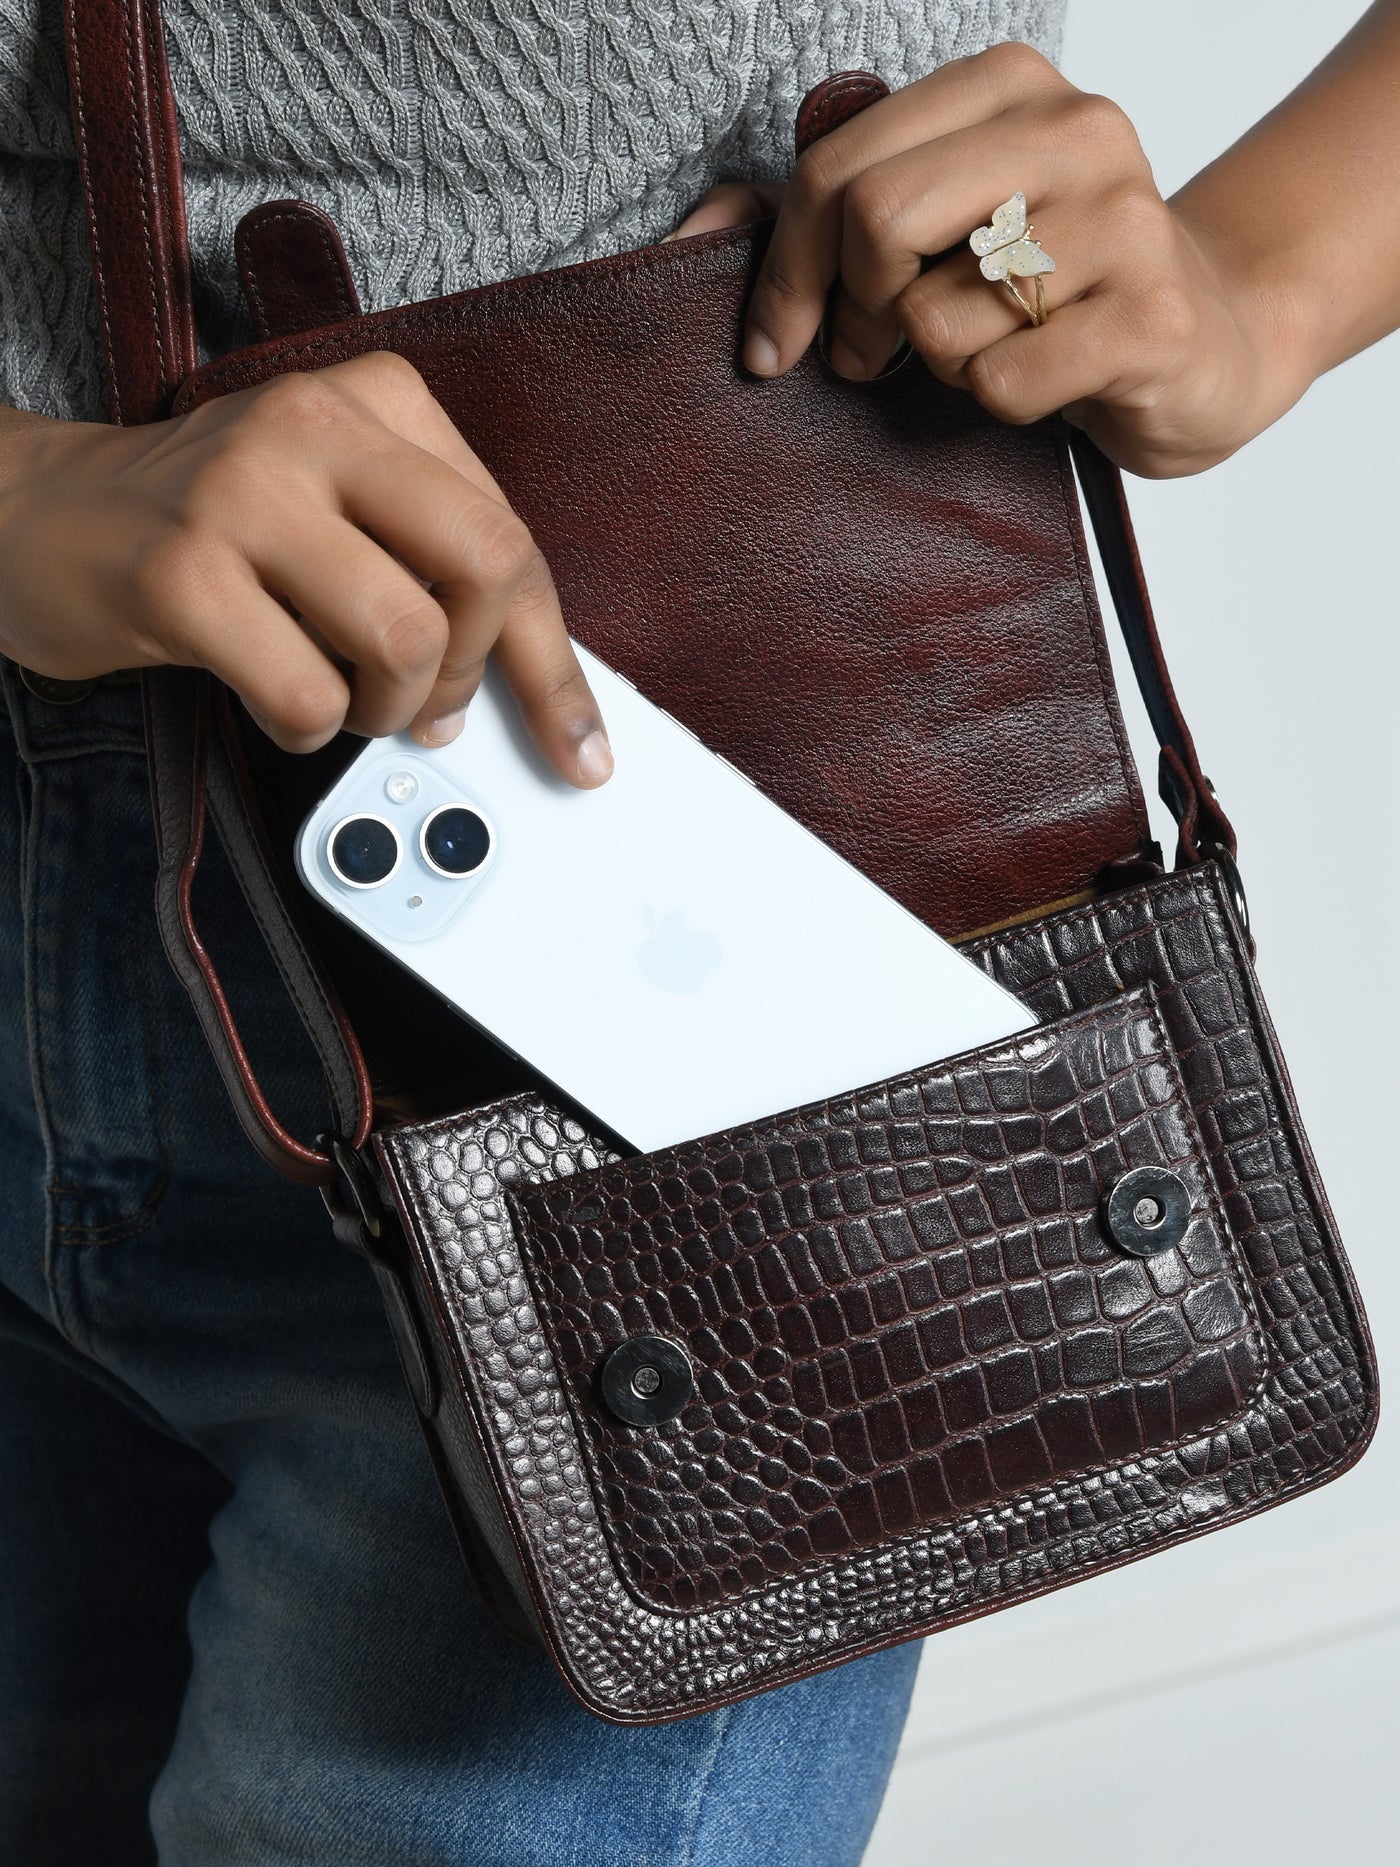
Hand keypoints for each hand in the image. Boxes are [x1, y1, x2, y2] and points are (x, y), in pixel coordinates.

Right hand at [0, 352, 612, 774]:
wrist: (40, 513)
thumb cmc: (213, 527)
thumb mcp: (337, 506)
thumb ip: (431, 562)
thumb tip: (531, 682)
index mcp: (379, 400)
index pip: (512, 539)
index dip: (555, 663)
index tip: (581, 745)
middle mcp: (316, 423)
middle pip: (486, 569)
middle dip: (477, 674)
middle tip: (431, 710)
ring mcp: (244, 492)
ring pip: (404, 637)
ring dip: (387, 709)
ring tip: (343, 700)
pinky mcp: (181, 572)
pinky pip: (307, 693)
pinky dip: (310, 729)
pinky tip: (276, 701)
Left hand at [674, 45, 1290, 477]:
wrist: (1209, 341)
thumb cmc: (1052, 292)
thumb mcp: (941, 228)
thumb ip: (830, 210)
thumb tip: (698, 227)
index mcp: (1007, 87)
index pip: (838, 166)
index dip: (784, 269)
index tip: (776, 342)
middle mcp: (1074, 130)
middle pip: (876, 218)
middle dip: (850, 313)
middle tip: (865, 356)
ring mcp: (1123, 221)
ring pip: (935, 316)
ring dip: (938, 362)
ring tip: (992, 350)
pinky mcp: (1151, 318)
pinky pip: (1000, 381)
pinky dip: (999, 403)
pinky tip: (1045, 383)